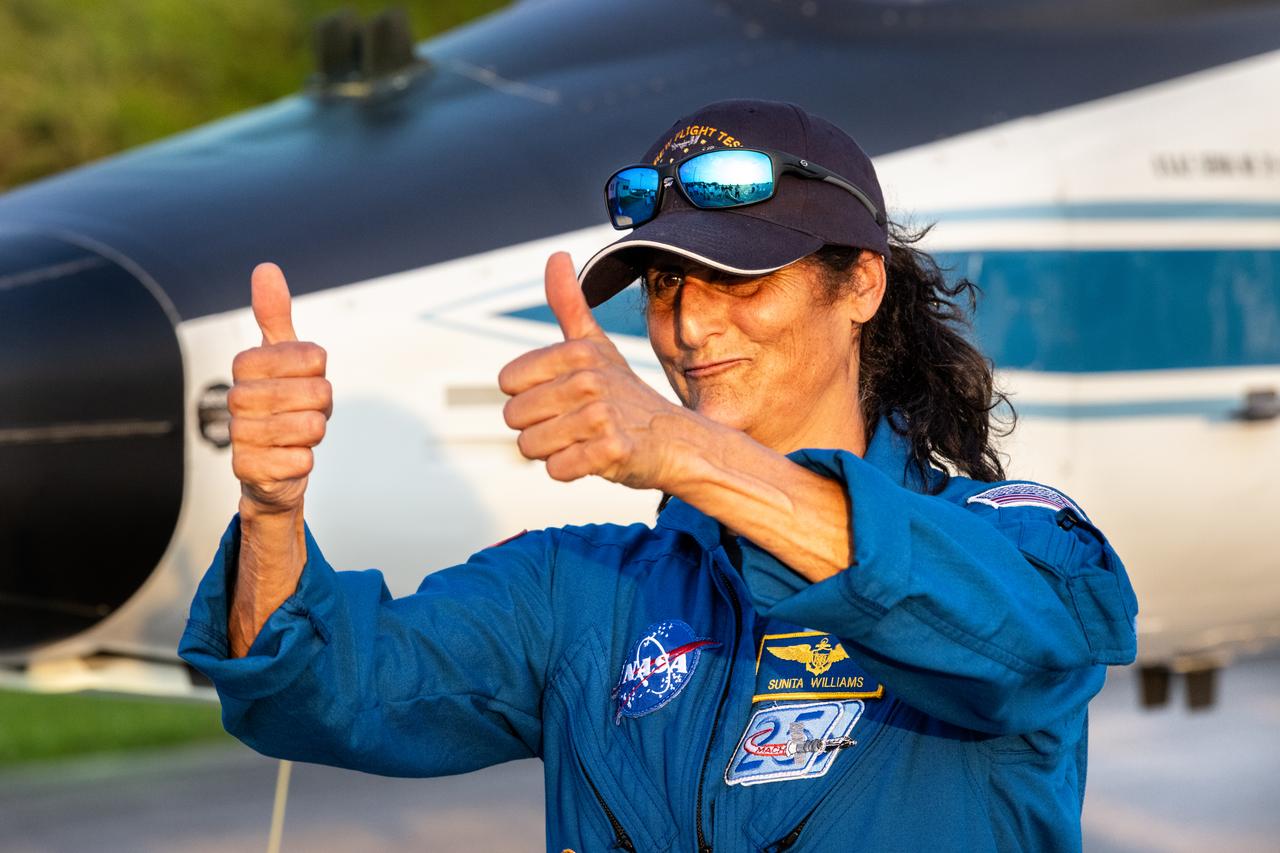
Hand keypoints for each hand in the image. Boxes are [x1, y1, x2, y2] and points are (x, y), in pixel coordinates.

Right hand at [227, 263, 331, 515]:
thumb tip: (265, 268)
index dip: (320, 372)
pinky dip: (304, 461)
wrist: (269, 467)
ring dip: (315, 433)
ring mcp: (241, 434)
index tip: (305, 380)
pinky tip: (288, 459)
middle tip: (305, 411)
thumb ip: (274, 315)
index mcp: (246, 363)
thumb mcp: (283, 357)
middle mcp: (237, 397)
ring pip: (312, 426)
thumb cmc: (281, 405)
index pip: (314, 356)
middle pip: (319, 392)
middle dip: (323, 405)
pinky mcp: (250, 470)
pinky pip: (302, 460)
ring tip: (296, 434)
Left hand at [499, 253, 696, 489]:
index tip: (562, 396)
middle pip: (514, 417)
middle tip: (574, 423)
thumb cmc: (626, 395)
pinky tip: (595, 458)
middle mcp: (588, 380)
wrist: (675, 440)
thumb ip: (569, 303)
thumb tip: (556, 255)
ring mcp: (600, 417)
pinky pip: (557, 469)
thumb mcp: (596, 345)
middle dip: (538, 427)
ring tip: (583, 440)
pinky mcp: (611, 452)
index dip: (529, 395)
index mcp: (578, 352)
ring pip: (530, 446)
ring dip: (552, 450)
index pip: (508, 383)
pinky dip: (570, 470)